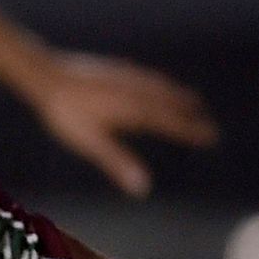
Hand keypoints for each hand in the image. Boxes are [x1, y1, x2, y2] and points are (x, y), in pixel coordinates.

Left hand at [25, 52, 216, 197]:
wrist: (47, 76)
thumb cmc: (67, 113)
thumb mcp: (92, 143)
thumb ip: (118, 163)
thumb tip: (142, 188)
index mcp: (136, 111)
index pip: (172, 123)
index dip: (192, 131)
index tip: (211, 137)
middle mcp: (136, 91)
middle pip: (171, 104)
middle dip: (190, 115)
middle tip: (209, 126)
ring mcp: (126, 77)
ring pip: (160, 87)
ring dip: (178, 96)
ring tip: (191, 101)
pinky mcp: (114, 70)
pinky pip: (145, 77)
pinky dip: (159, 83)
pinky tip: (154, 82)